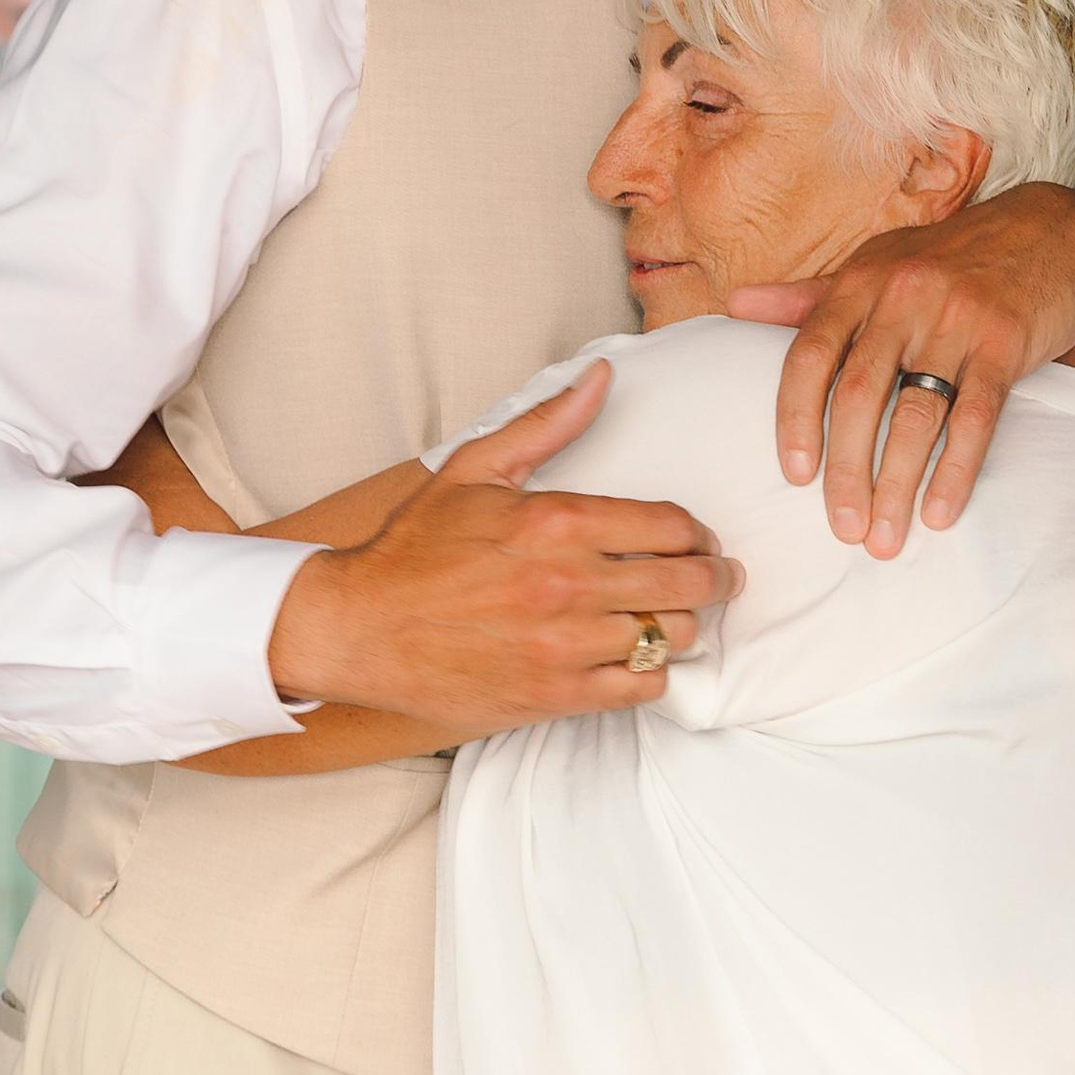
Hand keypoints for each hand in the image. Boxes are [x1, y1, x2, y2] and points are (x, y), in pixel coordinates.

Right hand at [265, 361, 739, 738]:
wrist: (357, 628)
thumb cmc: (414, 549)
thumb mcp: (474, 470)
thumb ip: (546, 424)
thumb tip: (602, 379)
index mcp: (556, 522)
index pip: (671, 525)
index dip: (696, 532)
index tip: (696, 539)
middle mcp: (569, 584)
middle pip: (687, 582)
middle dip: (713, 578)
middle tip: (717, 578)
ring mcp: (564, 645)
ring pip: (671, 636)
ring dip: (681, 624)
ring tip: (671, 616)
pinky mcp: (554, 695)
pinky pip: (641, 686)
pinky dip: (650, 671)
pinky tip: (636, 657)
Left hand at [731, 185, 1074, 557]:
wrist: (1051, 230)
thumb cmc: (952, 258)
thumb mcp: (876, 264)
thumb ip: (807, 296)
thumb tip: (732, 306)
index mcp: (860, 282)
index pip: (809, 356)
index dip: (795, 419)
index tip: (795, 477)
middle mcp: (901, 297)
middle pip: (858, 395)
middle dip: (847, 471)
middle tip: (843, 530)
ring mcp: (955, 319)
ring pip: (915, 414)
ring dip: (897, 485)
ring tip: (885, 539)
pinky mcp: (1006, 342)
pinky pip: (976, 416)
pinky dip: (956, 470)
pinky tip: (940, 513)